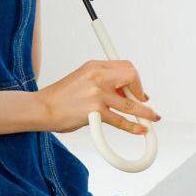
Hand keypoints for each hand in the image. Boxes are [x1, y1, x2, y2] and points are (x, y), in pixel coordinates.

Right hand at [37, 60, 161, 134]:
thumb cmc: (61, 96)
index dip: (135, 79)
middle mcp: (97, 76)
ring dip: (145, 112)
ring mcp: (97, 94)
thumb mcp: (83, 78)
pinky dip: (133, 127)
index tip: (137, 90)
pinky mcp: (95, 112)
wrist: (43, 108)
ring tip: (152, 117)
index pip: (125, 66)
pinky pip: (120, 121)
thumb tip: (124, 93)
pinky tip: (140, 130)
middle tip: (142, 102)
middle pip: (132, 76)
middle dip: (141, 91)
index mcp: (94, 66)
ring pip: (131, 103)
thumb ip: (102, 81)